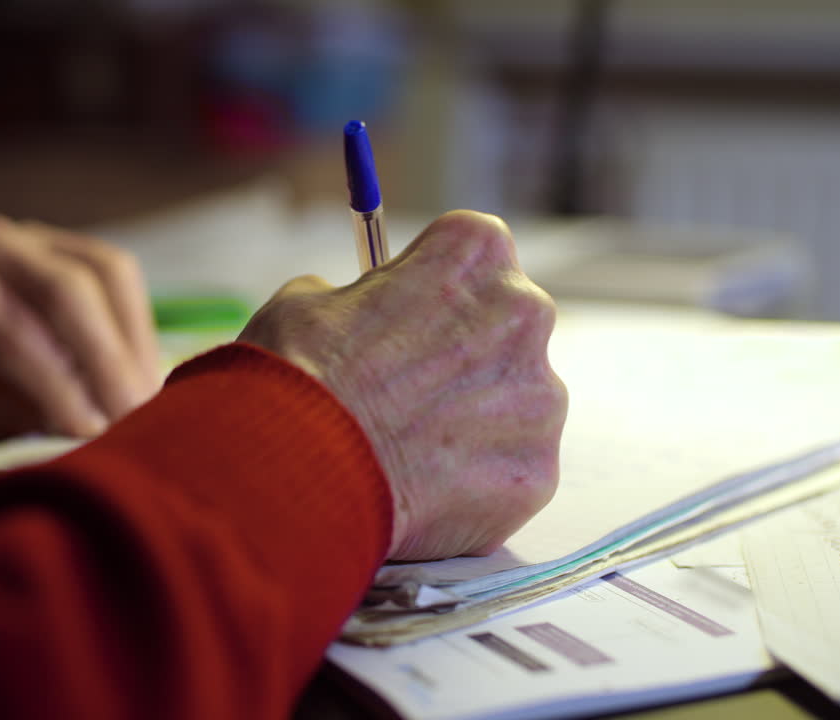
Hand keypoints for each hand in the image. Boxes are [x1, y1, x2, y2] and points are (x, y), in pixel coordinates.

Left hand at [0, 216, 161, 439]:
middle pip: (69, 288)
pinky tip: (143, 373)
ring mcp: (35, 238)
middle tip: (133, 418)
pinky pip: (119, 275)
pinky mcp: (68, 246)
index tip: (88, 431)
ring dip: (133, 342)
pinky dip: (136, 326)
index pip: (10, 326)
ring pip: (107, 272)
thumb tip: (67, 427)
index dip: (55, 381)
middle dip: (106, 360)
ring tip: (146, 400)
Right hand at [239, 211, 566, 560]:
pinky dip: (476, 482)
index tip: (409, 316)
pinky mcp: (537, 469)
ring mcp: (539, 396)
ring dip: (476, 421)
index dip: (436, 288)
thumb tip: (356, 315)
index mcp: (474, 251)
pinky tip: (424, 487)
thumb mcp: (306, 302)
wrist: (302, 472)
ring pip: (514, 405)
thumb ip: (353, 297)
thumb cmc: (300, 374)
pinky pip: (511, 470)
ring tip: (409, 449)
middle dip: (465, 355)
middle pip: (506, 327)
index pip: (475, 253)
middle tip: (407, 390)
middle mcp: (524, 312)